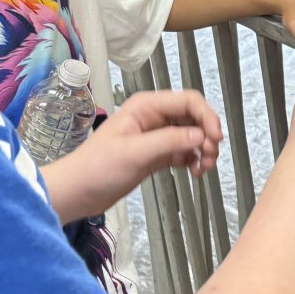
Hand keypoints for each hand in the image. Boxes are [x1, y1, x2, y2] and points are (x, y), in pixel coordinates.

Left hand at [39, 90, 223, 223]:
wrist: (79, 191)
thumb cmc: (98, 168)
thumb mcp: (135, 153)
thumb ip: (169, 141)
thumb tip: (201, 135)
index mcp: (146, 106)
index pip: (188, 101)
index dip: (207, 117)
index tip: (216, 139)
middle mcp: (154, 117)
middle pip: (194, 118)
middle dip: (207, 136)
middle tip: (209, 158)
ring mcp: (156, 136)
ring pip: (192, 136)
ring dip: (202, 150)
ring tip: (203, 169)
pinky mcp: (157, 154)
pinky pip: (184, 151)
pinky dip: (193, 160)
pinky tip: (194, 172)